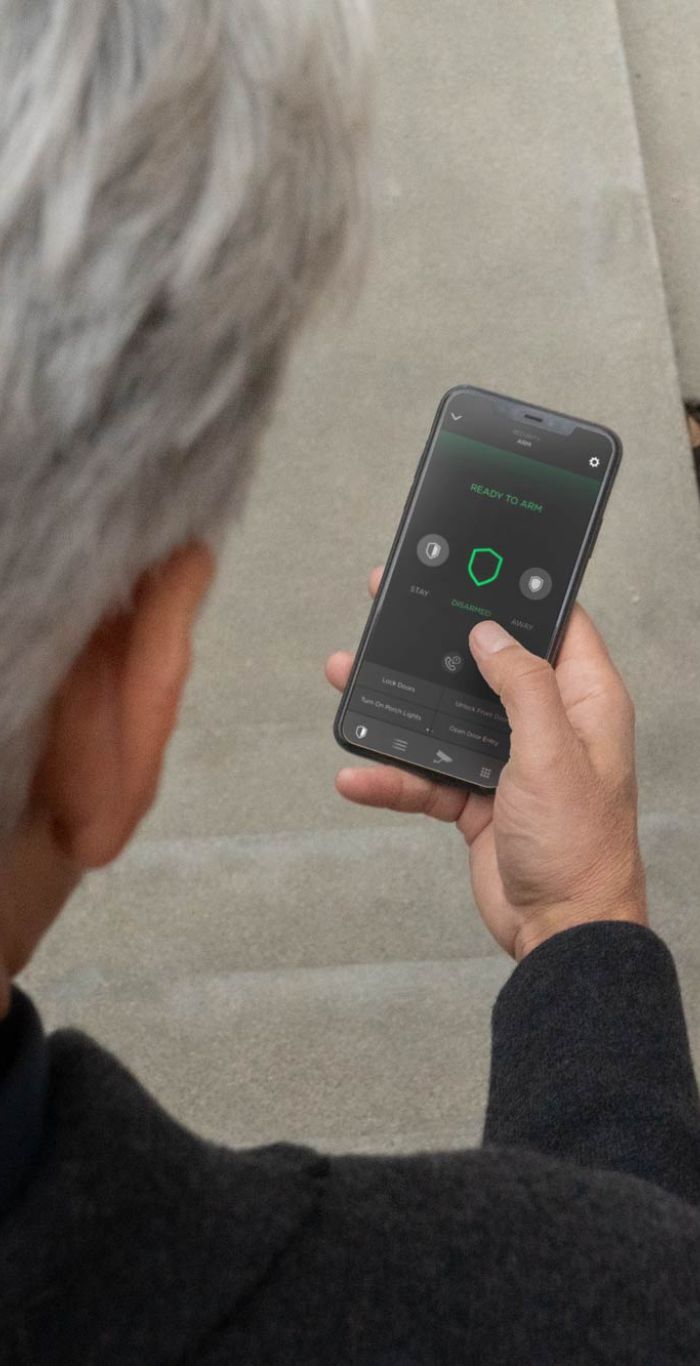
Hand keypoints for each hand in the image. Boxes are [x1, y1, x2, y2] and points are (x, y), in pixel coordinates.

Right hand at [326, 569, 647, 960]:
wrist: (562, 931)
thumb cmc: (580, 848)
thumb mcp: (552, 752)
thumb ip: (523, 687)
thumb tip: (491, 635)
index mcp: (583, 701)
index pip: (556, 626)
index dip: (518, 594)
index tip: (476, 565)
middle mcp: (547, 724)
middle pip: (485, 666)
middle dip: (436, 644)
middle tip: (389, 608)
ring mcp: (509, 762)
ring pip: (445, 718)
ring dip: (398, 706)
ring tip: (347, 678)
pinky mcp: (477, 799)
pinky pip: (426, 776)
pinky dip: (391, 776)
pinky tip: (357, 775)